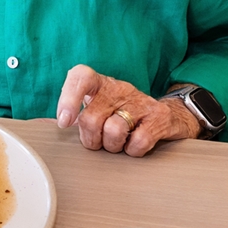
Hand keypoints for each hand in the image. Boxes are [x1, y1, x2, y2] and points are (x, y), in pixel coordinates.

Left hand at [55, 64, 199, 156]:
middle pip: (92, 118)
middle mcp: (120, 88)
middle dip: (91, 139)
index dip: (68, 98)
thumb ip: (80, 112)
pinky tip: (134, 144)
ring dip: (112, 146)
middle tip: (98, 141)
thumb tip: (62, 125)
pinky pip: (138, 143)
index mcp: (101, 83)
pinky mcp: (159, 116)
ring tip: (117, 143)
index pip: (81, 77)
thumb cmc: (121, 114)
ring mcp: (141, 101)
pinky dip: (132, 151)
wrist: (165, 115)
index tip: (64, 122)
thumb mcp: (99, 107)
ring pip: (113, 131)